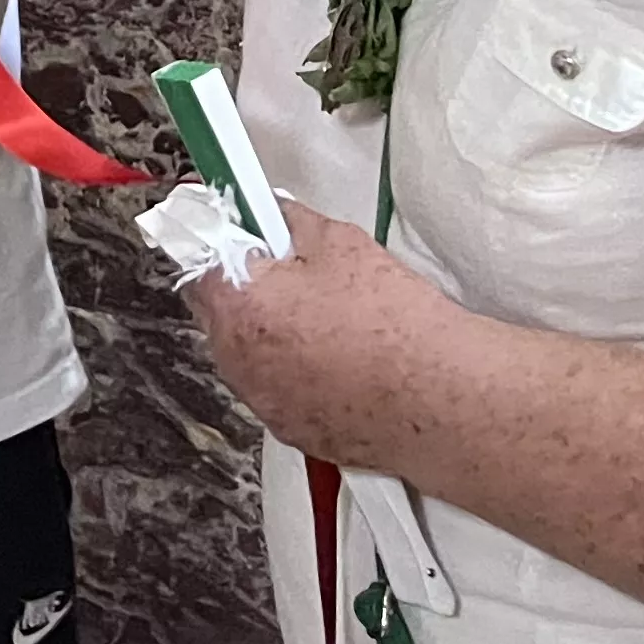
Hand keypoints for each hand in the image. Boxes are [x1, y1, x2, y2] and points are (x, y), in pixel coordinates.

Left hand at [180, 200, 462, 467]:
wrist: (445, 399)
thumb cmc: (397, 325)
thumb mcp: (340, 242)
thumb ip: (288, 219)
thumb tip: (270, 212)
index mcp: (238, 306)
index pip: (197, 260)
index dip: (218, 239)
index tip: (232, 229)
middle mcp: (237, 360)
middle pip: (216, 308)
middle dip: (243, 284)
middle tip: (287, 269)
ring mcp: (262, 401)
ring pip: (245, 352)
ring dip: (267, 331)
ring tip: (323, 318)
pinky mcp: (292, 431)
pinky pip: (275, 388)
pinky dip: (293, 371)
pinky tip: (336, 358)